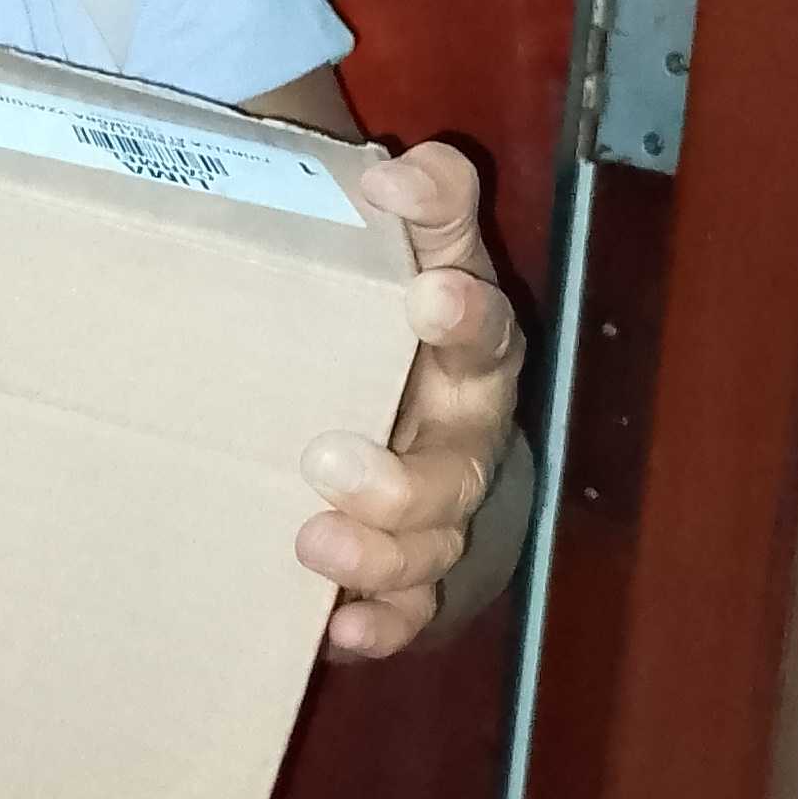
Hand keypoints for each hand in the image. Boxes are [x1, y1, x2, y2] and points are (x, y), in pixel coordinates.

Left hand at [298, 142, 528, 660]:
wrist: (408, 407)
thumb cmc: (396, 320)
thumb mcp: (419, 246)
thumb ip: (425, 196)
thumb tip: (393, 172)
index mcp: (472, 352)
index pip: (485, 329)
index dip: (465, 315)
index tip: (427, 295)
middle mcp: (465, 438)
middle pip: (457, 469)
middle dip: (401, 475)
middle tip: (327, 457)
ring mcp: (440, 513)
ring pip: (428, 548)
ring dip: (376, 551)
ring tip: (312, 540)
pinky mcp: (407, 576)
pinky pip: (406, 613)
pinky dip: (376, 625)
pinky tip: (336, 626)